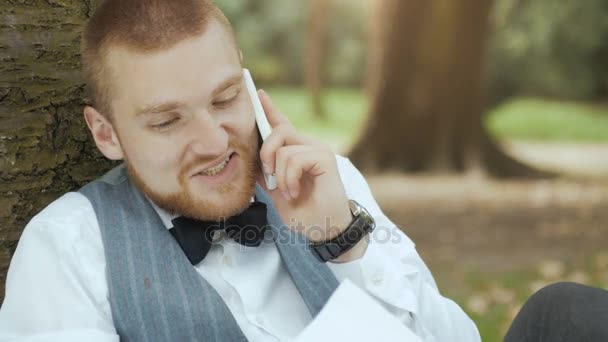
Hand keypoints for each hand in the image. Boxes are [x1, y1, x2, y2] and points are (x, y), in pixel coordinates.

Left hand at [257, 90, 351, 244]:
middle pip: (279, 130)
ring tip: (287, 192)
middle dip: (265, 152)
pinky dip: (289, 178)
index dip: (270, 109)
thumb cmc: (303, 211)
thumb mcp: (277, 190)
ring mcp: (318, 150)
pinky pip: (295, 158)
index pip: (282, 125)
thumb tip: (253, 158)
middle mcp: (309, 146)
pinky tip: (294, 191)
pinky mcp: (325, 158)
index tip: (259, 93)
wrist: (324, 229)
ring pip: (284, 148)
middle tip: (269, 177)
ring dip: (279, 175)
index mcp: (297, 151)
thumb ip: (266, 172)